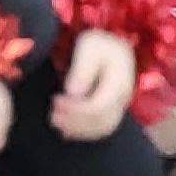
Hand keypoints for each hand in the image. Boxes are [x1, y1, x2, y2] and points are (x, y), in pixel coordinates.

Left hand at [49, 29, 134, 143]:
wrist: (112, 46)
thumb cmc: (98, 43)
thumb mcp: (89, 47)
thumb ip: (82, 69)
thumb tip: (72, 92)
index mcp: (119, 82)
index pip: (98, 106)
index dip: (75, 109)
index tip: (56, 101)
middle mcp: (123, 98)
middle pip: (100, 120)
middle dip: (74, 121)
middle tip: (52, 115)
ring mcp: (120, 106)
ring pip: (102, 127)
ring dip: (78, 129)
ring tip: (55, 122)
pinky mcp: (114, 110)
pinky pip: (103, 127)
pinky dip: (85, 132)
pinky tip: (67, 131)